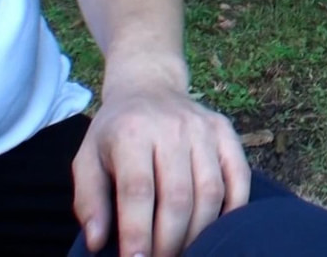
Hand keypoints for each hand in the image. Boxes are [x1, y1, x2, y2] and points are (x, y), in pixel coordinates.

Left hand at [72, 84, 250, 256]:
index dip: (138, 231)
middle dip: (170, 240)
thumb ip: (89, 201)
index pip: (138, 190)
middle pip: (178, 196)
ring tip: (185, 252)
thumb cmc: (115, 132)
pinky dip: (233, 209)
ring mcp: (203, 128)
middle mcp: (171, 127)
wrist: (149, 85)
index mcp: (131, 133)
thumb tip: (98, 242)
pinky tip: (217, 230)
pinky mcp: (225, 131)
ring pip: (210, 191)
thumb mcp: (87, 159)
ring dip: (199, 232)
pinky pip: (239, 176)